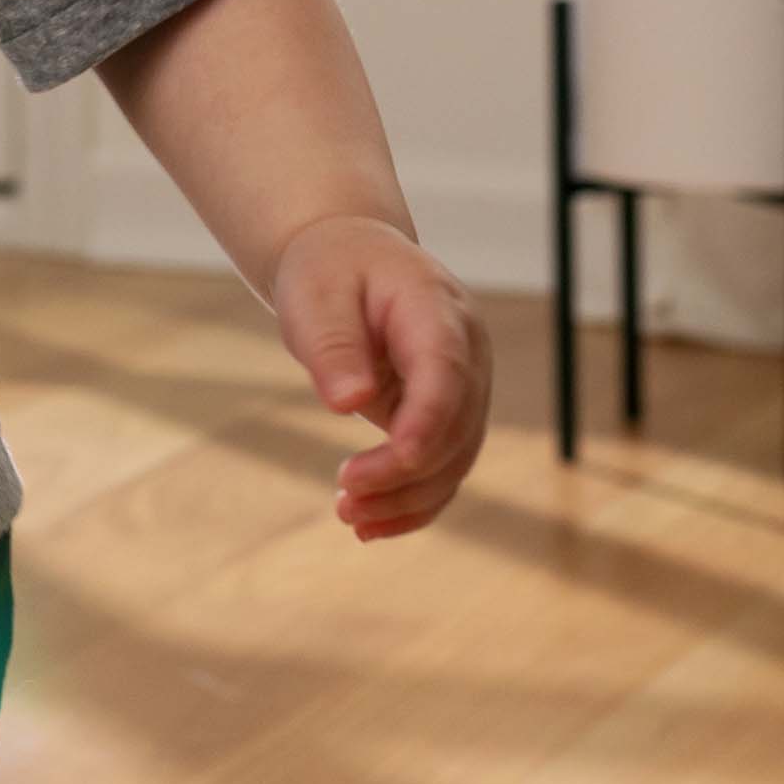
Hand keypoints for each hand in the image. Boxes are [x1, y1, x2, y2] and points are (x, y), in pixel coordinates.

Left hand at [270, 215, 491, 540]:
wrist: (350, 257)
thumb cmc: (331, 270)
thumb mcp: (316, 293)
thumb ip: (334, 343)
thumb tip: (349, 404)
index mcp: (438, 310)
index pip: (447, 374)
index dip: (427, 423)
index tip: (395, 461)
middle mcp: (467, 354)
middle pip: (456, 428)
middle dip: (405, 473)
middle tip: (344, 499)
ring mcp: (464, 387)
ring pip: (454, 459)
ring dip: (407, 498)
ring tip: (349, 518)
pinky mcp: (447, 414)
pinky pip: (442, 466)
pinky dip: (412, 500)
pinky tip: (370, 526)